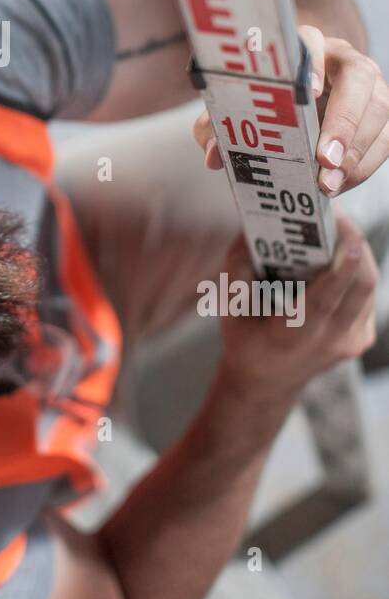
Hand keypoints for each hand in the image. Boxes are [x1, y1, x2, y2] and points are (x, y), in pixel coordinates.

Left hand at [193, 25, 388, 197]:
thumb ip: (217, 126)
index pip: (312, 40)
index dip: (313, 62)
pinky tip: (340, 184)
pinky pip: (387, 139)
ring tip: (328, 184)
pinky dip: (365, 166)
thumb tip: (214, 155)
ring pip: (379, 108)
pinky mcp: (382, 116)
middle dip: (345, 119)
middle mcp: (342, 61)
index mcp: (305, 49)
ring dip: (356, 151)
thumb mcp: (234, 110)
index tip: (310, 90)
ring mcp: (370, 87)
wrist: (298, 111)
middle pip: (359, 75)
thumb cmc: (263, 104)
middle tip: (325, 158)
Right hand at [217, 212, 378, 404]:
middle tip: (336, 216)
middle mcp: (329, 342)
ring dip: (356, 253)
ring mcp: (351, 342)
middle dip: (355, 246)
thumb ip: (238, 271)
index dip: (340, 270)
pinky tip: (338, 253)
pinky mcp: (362, 337)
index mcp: (292, 338)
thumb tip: (250, 231)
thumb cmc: (246, 340)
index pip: (324, 302)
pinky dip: (355, 269)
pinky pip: (366, 295)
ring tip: (336, 226)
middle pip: (359, 289)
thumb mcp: (231, 310)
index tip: (349, 241)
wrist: (267, 382)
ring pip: (368, 288)